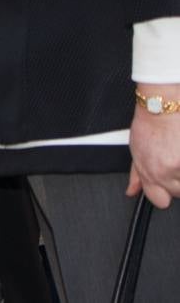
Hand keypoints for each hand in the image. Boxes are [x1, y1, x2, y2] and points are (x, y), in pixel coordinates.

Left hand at [128, 83, 179, 207]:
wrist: (162, 107)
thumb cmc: (149, 125)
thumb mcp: (136, 151)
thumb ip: (137, 175)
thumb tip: (132, 191)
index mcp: (150, 173)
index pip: (160, 201)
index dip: (164, 193)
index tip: (167, 183)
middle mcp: (165, 173)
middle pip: (179, 192)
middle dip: (178, 180)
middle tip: (175, 162)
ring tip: (178, 154)